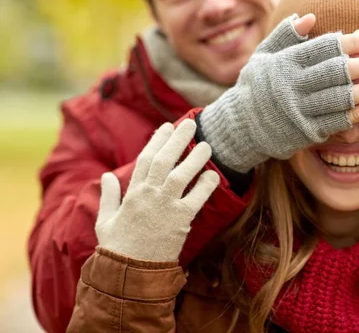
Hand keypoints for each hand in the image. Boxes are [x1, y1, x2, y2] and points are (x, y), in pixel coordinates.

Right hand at [95, 119, 219, 261]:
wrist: (130, 273)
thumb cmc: (118, 248)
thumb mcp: (105, 220)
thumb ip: (109, 196)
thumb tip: (106, 176)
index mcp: (133, 193)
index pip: (145, 159)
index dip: (157, 141)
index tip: (166, 127)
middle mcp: (150, 195)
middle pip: (164, 160)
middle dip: (178, 139)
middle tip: (191, 123)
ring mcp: (166, 206)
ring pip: (182, 175)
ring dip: (195, 158)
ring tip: (207, 145)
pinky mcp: (181, 220)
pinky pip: (197, 198)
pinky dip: (206, 185)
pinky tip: (214, 174)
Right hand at [201, 14, 358, 172]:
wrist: (240, 127)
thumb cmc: (256, 87)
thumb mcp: (263, 56)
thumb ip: (285, 35)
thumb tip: (309, 16)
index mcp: (284, 63)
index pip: (324, 48)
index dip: (353, 43)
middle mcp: (291, 85)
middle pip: (335, 72)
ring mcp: (298, 110)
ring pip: (338, 98)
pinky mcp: (304, 132)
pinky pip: (335, 122)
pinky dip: (355, 114)